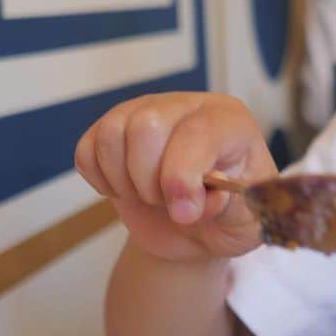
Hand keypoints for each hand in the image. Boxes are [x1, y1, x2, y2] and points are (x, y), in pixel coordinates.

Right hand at [74, 93, 275, 260]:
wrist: (201, 229)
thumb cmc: (230, 216)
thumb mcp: (248, 221)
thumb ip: (231, 208)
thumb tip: (197, 200)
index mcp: (230, 122)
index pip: (197, 133)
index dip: (182, 178)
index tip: (185, 213)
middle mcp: (187, 107)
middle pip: (146, 126)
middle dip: (151, 180)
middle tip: (170, 203)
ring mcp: (146, 112)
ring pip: (112, 133)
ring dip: (125, 180)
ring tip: (150, 196)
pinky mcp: (113, 129)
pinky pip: (87, 149)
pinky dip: (101, 179)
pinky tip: (128, 189)